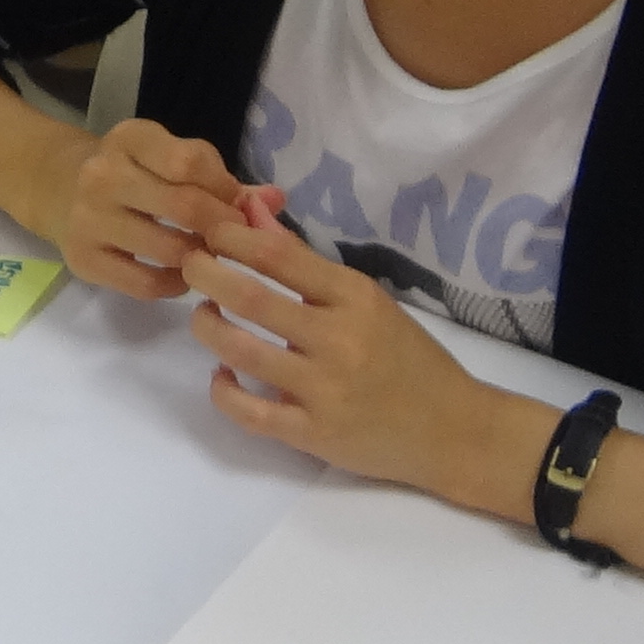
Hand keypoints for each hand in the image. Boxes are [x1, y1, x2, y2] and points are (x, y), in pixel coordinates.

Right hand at [47, 119, 261, 300]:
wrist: (58, 190)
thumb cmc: (133, 173)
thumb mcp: (169, 158)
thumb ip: (222, 179)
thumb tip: (276, 200)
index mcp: (130, 139)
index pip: (191, 162)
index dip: (226, 189)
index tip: (235, 205)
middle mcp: (102, 174)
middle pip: (184, 206)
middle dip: (221, 228)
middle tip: (232, 240)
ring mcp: (88, 218)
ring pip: (169, 249)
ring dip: (201, 259)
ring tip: (208, 256)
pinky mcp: (82, 259)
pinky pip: (146, 284)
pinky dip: (174, 285)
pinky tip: (179, 274)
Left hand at [177, 211, 527, 501]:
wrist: (453, 430)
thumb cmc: (407, 357)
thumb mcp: (365, 300)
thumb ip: (302, 259)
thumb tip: (251, 209)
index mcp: (355, 298)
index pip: (278, 255)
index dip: (230, 238)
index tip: (210, 234)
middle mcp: (338, 339)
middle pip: (249, 298)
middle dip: (205, 274)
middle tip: (190, 267)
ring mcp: (325, 389)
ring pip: (240, 351)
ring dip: (207, 328)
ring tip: (205, 316)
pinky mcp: (314, 434)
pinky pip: (249, 413)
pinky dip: (222, 390)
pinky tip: (221, 375)